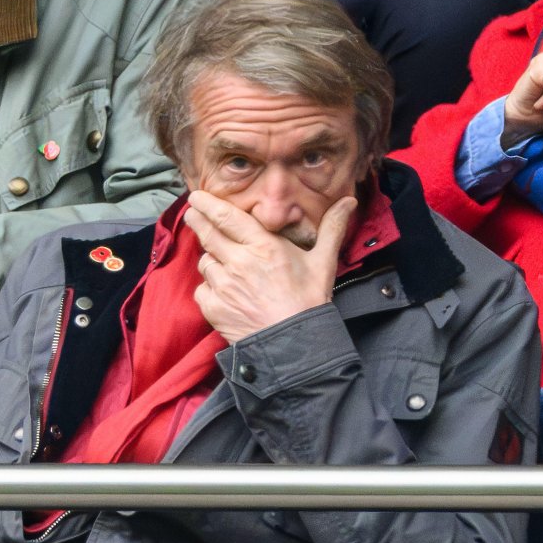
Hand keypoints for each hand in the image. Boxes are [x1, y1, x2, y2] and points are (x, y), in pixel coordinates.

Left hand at [183, 191, 356, 343]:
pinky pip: (202, 288)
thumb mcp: (323, 262)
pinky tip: (223, 289)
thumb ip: (332, 228)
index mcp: (263, 246)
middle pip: (207, 234)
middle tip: (193, 213)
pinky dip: (209, 286)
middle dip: (197, 220)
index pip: (226, 217)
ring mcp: (223, 286)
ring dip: (209, 257)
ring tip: (221, 261)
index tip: (197, 196)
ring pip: (204, 261)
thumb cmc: (309, 303)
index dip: (207, 204)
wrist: (294, 346)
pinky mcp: (213, 308)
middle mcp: (238, 262)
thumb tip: (348, 201)